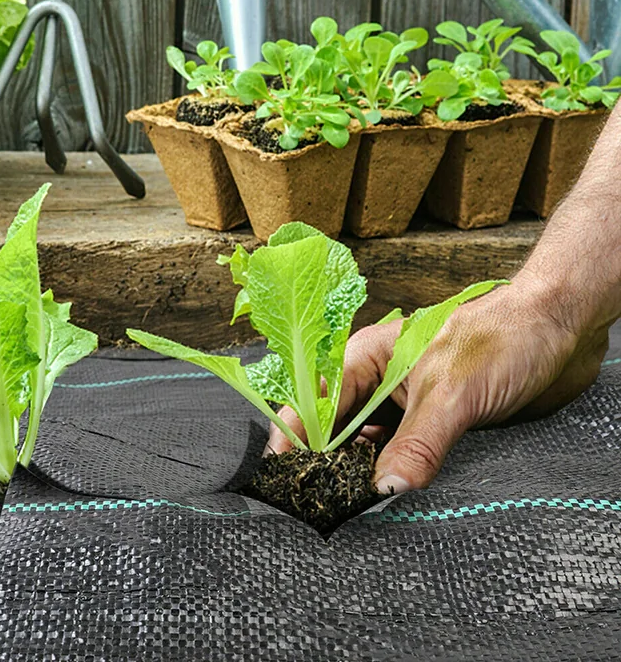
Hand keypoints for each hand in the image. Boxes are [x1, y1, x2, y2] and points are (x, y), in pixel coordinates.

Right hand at [266, 271, 610, 493]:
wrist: (559, 331)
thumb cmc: (501, 339)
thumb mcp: (452, 393)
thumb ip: (417, 443)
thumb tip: (383, 489)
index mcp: (366, 357)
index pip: (316, 403)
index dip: (296, 438)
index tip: (279, 476)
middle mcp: (379, 380)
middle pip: (336, 427)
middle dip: (324, 462)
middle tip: (315, 503)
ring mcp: (406, 403)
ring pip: (367, 444)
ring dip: (359, 472)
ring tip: (345, 508)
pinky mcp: (434, 423)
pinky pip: (402, 455)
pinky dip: (392, 475)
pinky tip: (388, 498)